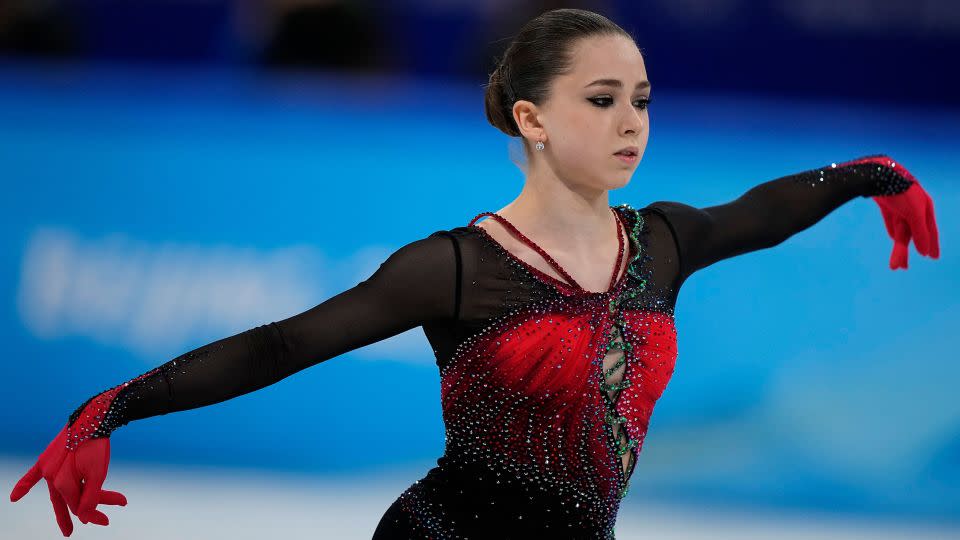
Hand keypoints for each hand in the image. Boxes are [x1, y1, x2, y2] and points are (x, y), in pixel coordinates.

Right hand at [9, 425, 126, 536]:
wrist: (92, 418)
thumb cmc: (96, 445)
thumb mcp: (99, 474)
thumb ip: (91, 497)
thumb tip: (86, 517)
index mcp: (62, 482)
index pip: (80, 504)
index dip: (99, 509)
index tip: (122, 503)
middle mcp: (51, 477)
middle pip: (71, 499)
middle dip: (89, 509)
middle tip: (103, 521)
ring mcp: (47, 468)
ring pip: (61, 491)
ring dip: (71, 502)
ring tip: (68, 526)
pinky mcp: (46, 458)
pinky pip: (31, 476)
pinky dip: (24, 486)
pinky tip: (14, 497)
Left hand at [873, 174, 939, 270]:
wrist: (880, 174)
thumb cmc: (901, 193)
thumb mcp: (914, 214)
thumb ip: (920, 232)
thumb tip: (924, 251)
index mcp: (925, 207)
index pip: (929, 231)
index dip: (931, 244)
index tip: (933, 257)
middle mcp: (914, 207)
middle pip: (911, 233)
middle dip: (905, 251)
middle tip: (901, 268)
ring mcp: (899, 205)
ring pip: (899, 229)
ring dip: (896, 245)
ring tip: (893, 261)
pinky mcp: (886, 202)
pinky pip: (890, 219)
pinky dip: (891, 228)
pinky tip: (892, 237)